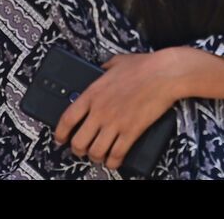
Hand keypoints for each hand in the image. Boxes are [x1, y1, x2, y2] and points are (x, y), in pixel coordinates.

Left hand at [53, 51, 181, 171]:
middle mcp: (100, 111)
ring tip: (97, 156)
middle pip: (78, 141)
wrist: (164, 74)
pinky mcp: (131, 132)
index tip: (60, 139)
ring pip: (95, 151)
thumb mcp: (116, 62)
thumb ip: (104, 68)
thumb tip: (101, 69)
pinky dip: (113, 161)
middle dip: (77, 150)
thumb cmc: (143, 66)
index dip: (60, 133)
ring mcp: (115, 123)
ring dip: (95, 157)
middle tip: (80, 150)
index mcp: (92, 93)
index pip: (67, 119)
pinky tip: (113, 161)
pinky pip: (117, 154)